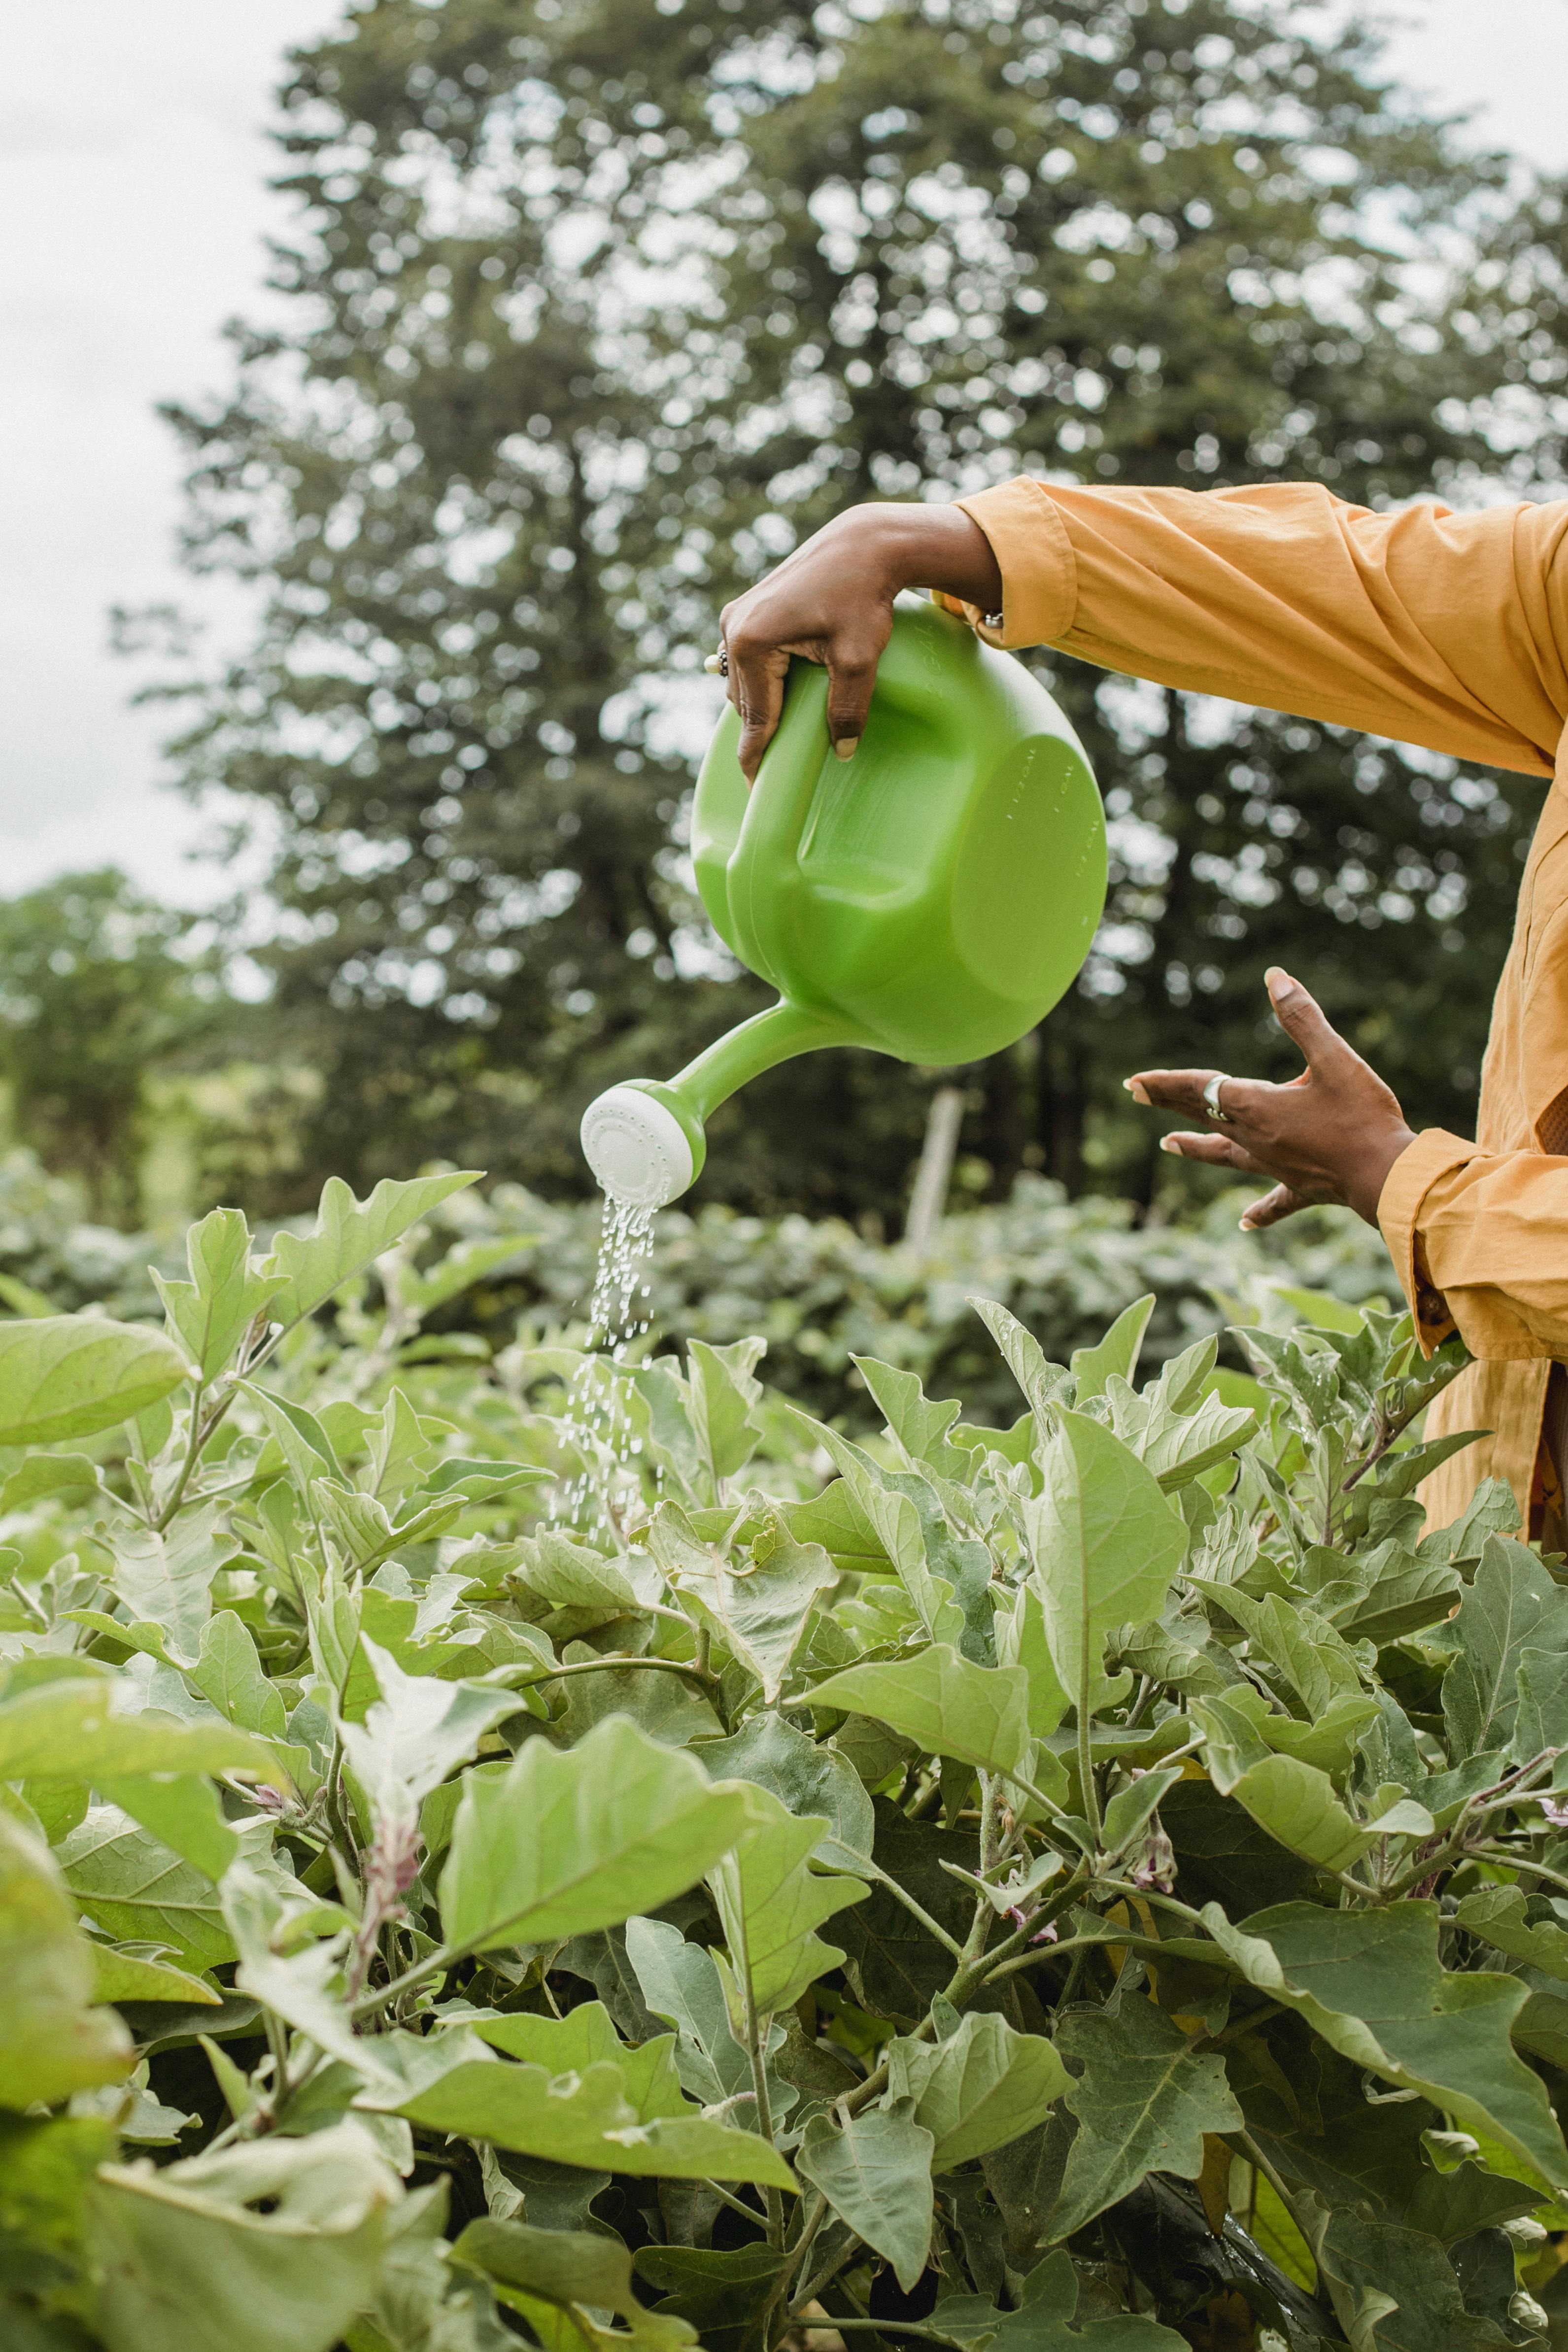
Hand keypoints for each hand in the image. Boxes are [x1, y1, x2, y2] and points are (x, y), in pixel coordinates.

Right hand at [717, 502, 1002, 780]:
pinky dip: (763, 683)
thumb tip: (840, 753)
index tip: (757, 791)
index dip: (757, 758)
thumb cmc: (863, 597)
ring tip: (782, 734)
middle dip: (760, 734)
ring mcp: (736, 617)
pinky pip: (748, 662)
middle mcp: (734, 629)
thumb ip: (848, 711)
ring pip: (744, 684)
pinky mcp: (747, 609)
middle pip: (744, 704)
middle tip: (775, 771)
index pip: (755, 718)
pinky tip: (783, 695)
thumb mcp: (860, 660)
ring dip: (762, 708)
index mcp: (753, 643)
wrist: (864, 543)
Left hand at [1125, 968, 1417, 1229]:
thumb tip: (1275, 977)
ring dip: (1195, 1147)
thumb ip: (1302, 1018)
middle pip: (1202, 1116)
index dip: (1167, 1081)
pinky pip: (1273, 1200)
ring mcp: (1275, 1166)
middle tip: (1135, 1093)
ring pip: (1224, 1154)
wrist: (1388, 1176)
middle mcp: (1256, 1139)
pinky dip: (1258, 1211)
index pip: (1201, 1088)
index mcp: (1257, 1106)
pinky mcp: (1301, 1187)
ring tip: (1168, 1145)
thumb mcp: (1334, 1058)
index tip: (1135, 1081)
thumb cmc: (1362, 1116)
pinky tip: (1243, 1223)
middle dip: (1167, 1103)